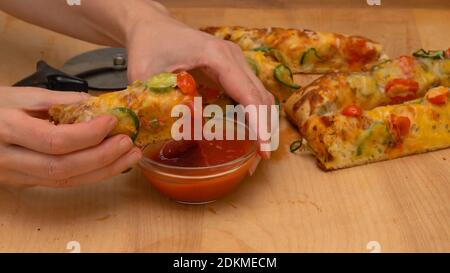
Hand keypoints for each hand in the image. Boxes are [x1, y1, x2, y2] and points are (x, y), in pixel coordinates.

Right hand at [0, 87, 141, 187]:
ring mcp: (15, 175)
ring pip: (64, 181)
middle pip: (62, 168)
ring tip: (129, 157)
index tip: (112, 121)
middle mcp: (9, 158)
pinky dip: (89, 175)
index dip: (87, 134)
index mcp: (6, 128)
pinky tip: (110, 164)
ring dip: (102, 171)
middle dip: (102, 158)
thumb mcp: (22, 94)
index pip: (54, 140)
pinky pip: (60, 183)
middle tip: (128, 144)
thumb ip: (61, 100)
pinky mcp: (24, 182)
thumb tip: (98, 105)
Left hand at [125, 5, 274, 157]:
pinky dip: (253, 112)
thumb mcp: (145, 76)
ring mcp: (235, 61)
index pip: (247, 93)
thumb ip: (162, 104)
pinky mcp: (232, 67)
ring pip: (259, 94)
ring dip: (262, 120)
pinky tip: (248, 131)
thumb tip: (184, 135)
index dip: (258, 122)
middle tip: (261, 157)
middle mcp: (233, 57)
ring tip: (258, 149)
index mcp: (217, 56)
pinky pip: (250, 91)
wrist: (152, 26)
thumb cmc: (148, 46)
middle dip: (265, 127)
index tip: (262, 148)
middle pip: (260, 95)